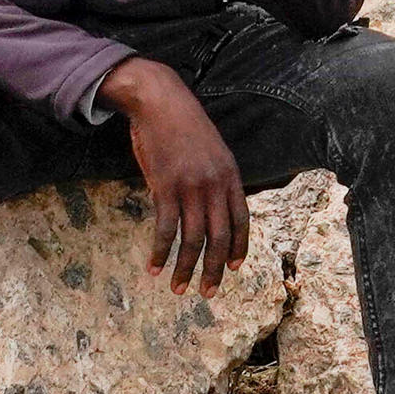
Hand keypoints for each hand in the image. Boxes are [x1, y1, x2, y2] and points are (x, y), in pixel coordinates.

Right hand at [106, 60, 247, 294]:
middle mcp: (214, 184)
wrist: (159, 100)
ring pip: (192, 239)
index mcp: (230, 175)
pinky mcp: (165, 187)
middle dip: (212, 270)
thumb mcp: (212, 149)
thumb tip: (214, 206)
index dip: (238, 247)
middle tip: (207, 293)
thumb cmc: (183, 124)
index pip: (241, 220)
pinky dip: (159, 252)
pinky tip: (153, 267)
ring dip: (185, 268)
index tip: (232, 268)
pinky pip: (165, 229)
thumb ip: (216, 178)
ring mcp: (190, 187)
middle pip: (219, 237)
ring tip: (178, 289)